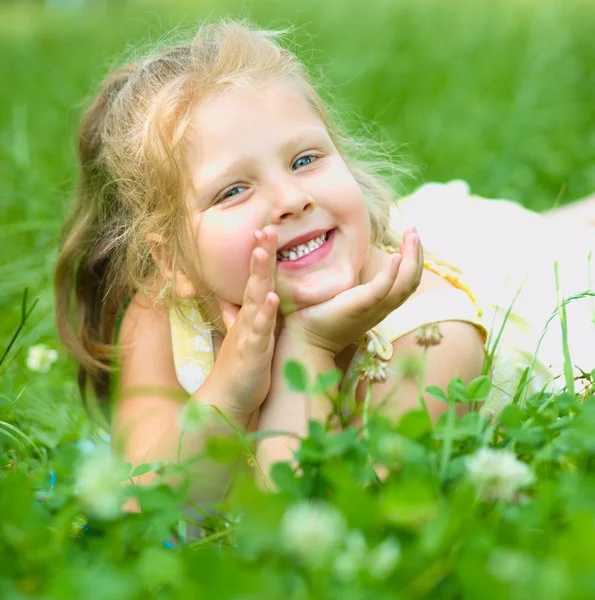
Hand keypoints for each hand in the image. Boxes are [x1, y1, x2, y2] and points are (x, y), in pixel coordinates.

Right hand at [210, 226, 279, 414]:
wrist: (226, 400)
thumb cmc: (240, 368)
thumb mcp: (243, 336)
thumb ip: (240, 315)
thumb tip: (238, 298)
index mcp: (249, 316)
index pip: (257, 281)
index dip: (261, 257)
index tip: (266, 231)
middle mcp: (248, 320)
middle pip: (255, 282)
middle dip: (261, 255)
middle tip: (266, 228)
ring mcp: (248, 335)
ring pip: (255, 301)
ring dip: (259, 276)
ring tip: (263, 252)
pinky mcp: (252, 353)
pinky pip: (258, 332)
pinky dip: (264, 315)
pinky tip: (271, 299)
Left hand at [278, 228, 423, 356]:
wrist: (307, 340)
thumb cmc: (319, 315)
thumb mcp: (342, 294)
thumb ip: (351, 280)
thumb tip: (347, 256)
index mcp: (380, 303)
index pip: (407, 281)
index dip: (413, 259)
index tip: (410, 236)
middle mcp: (382, 306)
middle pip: (412, 280)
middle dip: (417, 253)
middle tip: (414, 230)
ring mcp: (373, 307)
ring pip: (405, 284)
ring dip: (412, 258)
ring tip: (411, 235)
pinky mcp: (360, 307)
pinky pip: (382, 290)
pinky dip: (391, 274)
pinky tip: (395, 257)